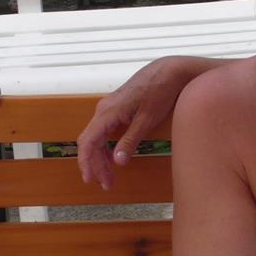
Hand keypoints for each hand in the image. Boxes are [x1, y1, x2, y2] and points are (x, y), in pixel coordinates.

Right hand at [76, 57, 204, 188]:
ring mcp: (109, 108)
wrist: (169, 70)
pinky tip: (114, 158)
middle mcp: (103, 109)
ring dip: (101, 157)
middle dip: (96, 165)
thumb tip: (118, 161)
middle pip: (91, 142)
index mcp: (108, 112)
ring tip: (110, 176)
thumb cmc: (160, 92)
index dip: (86, 162)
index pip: (88, 141)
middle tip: (106, 184)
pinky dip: (107, 146)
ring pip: (97, 137)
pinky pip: (104, 131)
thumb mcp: (147, 120)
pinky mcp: (117, 109)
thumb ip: (131, 140)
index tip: (90, 178)